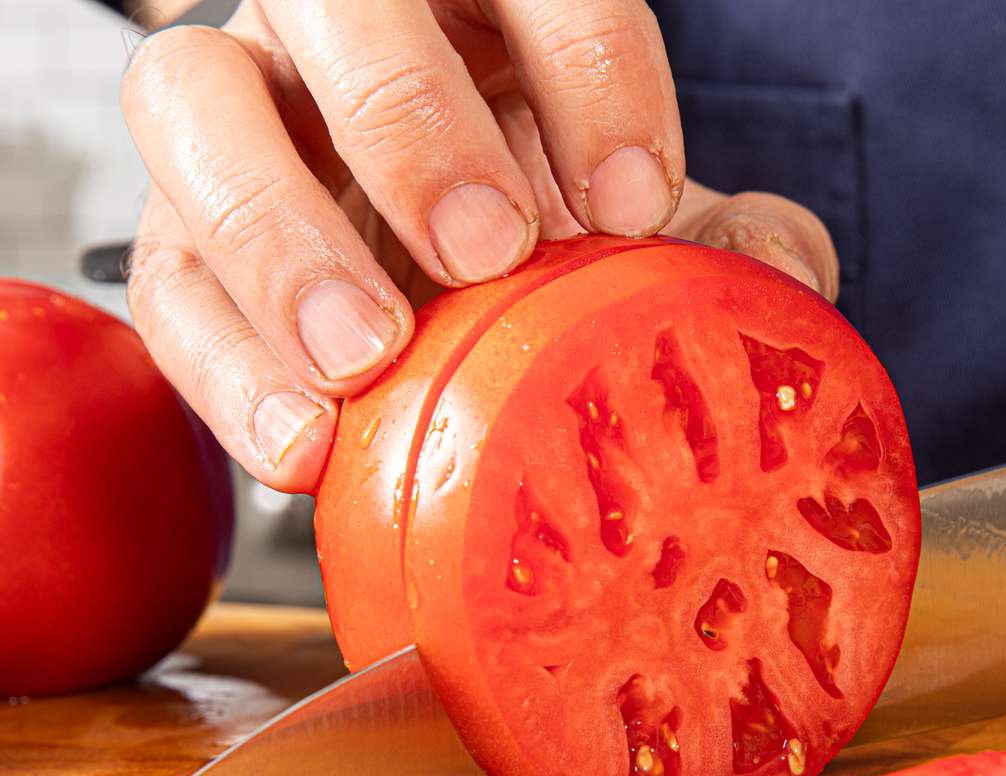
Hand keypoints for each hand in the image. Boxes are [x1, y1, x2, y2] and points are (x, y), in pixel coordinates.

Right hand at [121, 1, 838, 493]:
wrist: (441, 297)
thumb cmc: (555, 234)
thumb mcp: (645, 224)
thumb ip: (727, 236)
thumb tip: (781, 273)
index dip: (587, 70)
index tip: (633, 204)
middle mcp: (341, 27)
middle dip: (414, 120)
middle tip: (489, 250)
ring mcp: (244, 118)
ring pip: (191, 101)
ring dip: (281, 231)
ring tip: (370, 352)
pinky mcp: (177, 240)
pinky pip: (164, 280)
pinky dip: (225, 366)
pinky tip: (307, 443)